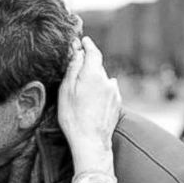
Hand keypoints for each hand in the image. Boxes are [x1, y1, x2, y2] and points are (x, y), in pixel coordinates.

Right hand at [58, 37, 120, 172]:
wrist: (91, 142)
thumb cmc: (73, 117)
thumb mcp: (66, 90)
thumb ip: (73, 67)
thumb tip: (77, 50)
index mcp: (93, 74)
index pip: (93, 51)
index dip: (88, 45)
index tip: (84, 40)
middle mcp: (107, 80)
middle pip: (98, 66)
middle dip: (88, 64)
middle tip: (76, 69)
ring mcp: (114, 92)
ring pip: (103, 79)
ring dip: (94, 80)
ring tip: (82, 92)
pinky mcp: (117, 103)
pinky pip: (108, 90)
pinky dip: (100, 91)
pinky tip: (91, 102)